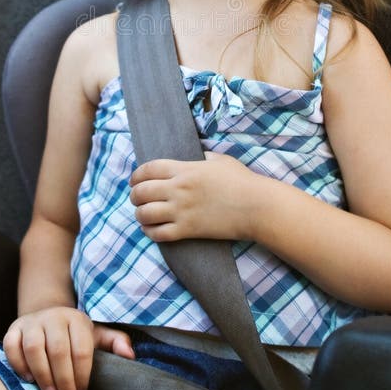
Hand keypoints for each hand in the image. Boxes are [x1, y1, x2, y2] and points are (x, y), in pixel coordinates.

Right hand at [3, 307, 133, 389]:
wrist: (47, 317)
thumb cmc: (75, 335)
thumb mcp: (97, 335)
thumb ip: (115, 343)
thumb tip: (130, 355)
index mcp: (77, 319)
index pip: (81, 349)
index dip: (82, 375)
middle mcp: (54, 316)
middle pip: (58, 351)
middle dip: (64, 380)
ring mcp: (32, 322)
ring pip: (34, 348)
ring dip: (42, 375)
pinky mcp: (14, 328)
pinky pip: (12, 346)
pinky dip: (19, 365)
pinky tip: (29, 380)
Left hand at [129, 151, 255, 241]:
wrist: (255, 206)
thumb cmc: (241, 181)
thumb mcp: (220, 160)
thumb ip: (203, 157)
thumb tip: (197, 155)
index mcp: (185, 169)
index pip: (148, 169)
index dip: (136, 175)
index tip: (135, 180)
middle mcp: (179, 189)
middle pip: (141, 191)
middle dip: (134, 195)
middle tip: (137, 198)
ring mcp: (182, 211)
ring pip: (145, 214)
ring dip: (140, 214)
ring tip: (144, 215)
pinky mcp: (188, 230)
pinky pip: (158, 234)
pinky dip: (150, 232)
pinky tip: (152, 230)